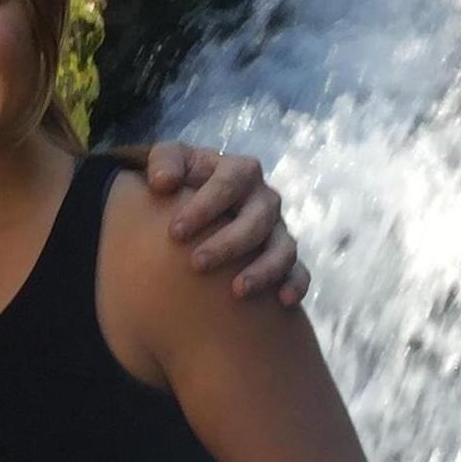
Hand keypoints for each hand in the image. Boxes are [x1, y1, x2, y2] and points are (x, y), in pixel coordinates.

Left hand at [144, 142, 307, 304]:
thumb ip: (163, 161)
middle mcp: (264, 199)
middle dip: (228, 243)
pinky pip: (298, 272)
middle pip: (257, 219)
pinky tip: (283, 300)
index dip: (204, 206)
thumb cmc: (182, 184)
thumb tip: (162, 183)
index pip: (228, 183)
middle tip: (197, 264)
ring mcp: (277, 230)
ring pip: (283, 248)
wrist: (197, 208)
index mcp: (239, 171)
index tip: (174, 233)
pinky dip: (295, 284)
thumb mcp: (170, 163)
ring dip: (264, 269)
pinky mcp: (284, 258)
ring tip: (237, 291)